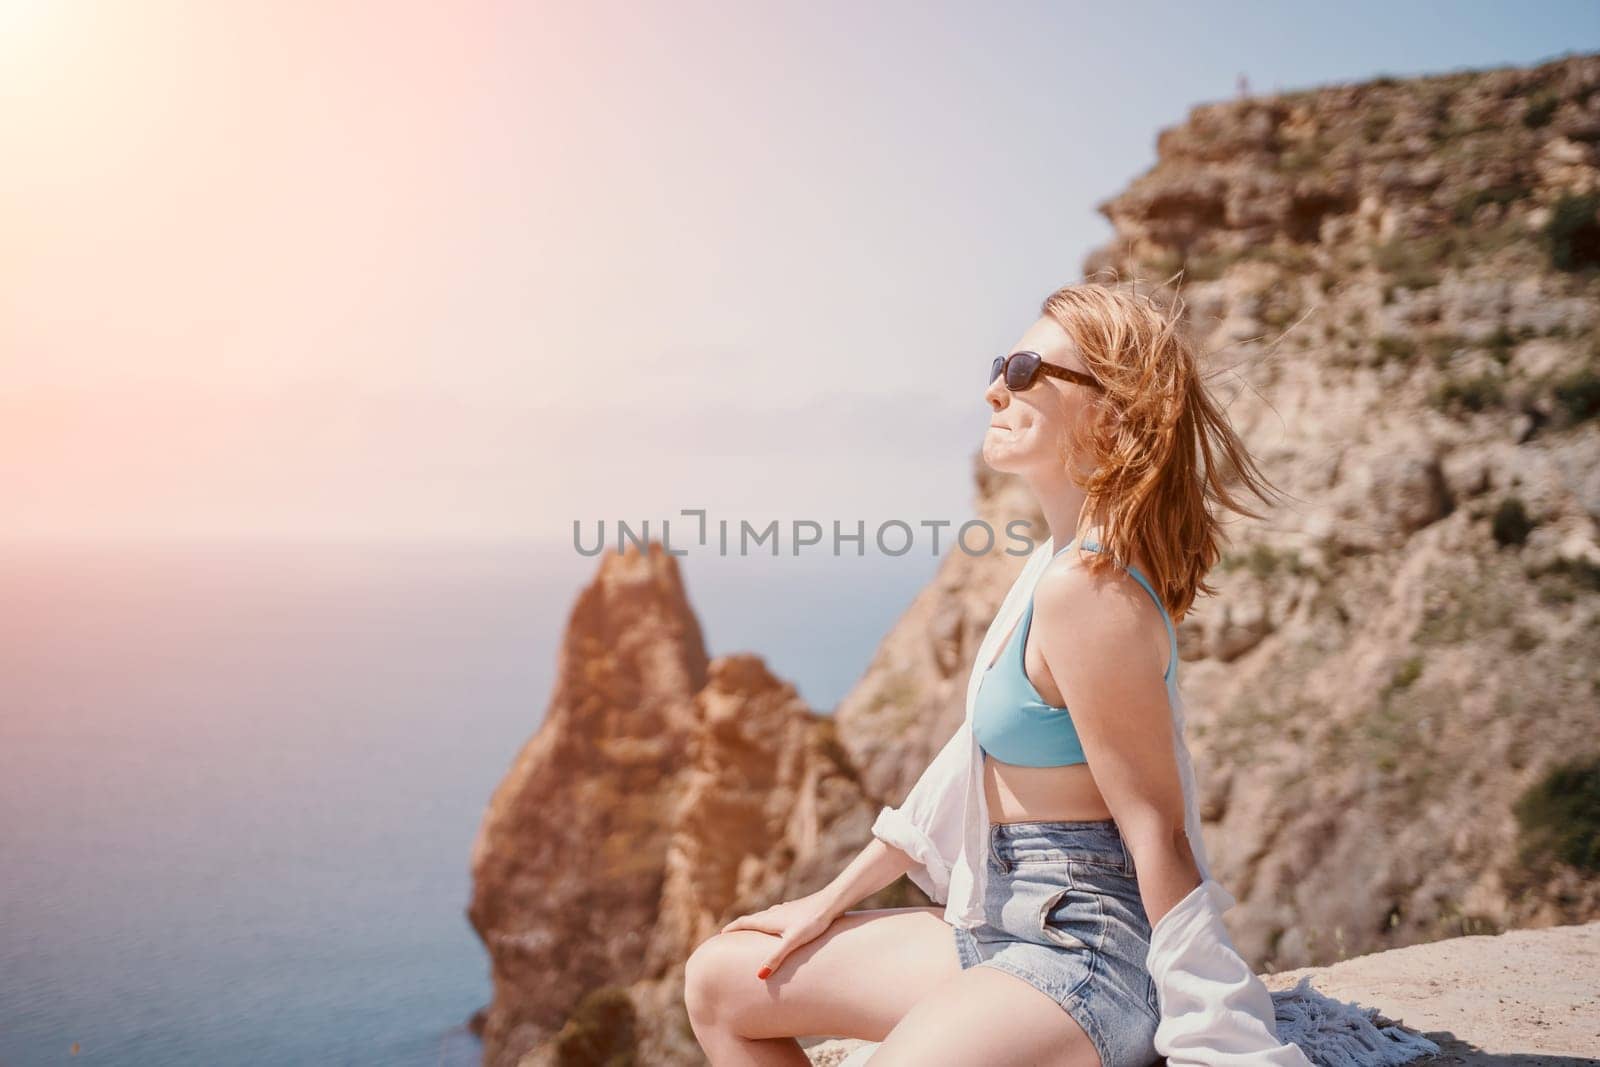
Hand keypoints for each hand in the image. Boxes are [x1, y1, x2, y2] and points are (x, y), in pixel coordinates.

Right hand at [720, 890, 841, 980]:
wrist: (832, 902)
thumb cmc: (813, 921)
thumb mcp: (793, 941)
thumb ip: (776, 957)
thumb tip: (759, 976)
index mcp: (769, 919)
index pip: (744, 922)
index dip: (731, 929)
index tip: (720, 935)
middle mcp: (774, 912)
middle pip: (752, 919)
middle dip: (740, 928)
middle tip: (730, 936)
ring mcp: (786, 910)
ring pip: (765, 917)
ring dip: (755, 924)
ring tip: (752, 933)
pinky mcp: (797, 910)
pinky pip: (777, 916)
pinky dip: (770, 922)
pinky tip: (779, 922)